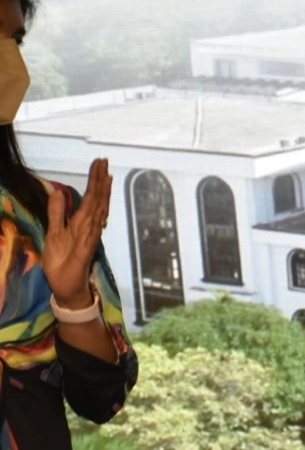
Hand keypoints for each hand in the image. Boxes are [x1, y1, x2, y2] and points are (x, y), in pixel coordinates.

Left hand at [45, 158, 111, 308]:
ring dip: (102, 194)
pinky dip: (98, 218)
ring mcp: (89, 238)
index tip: (98, 164)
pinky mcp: (86, 249)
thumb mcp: (53, 233)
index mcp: (80, 223)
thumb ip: (57, 214)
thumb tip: (59, 192)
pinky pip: (93, 231)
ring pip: (97, 212)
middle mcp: (88, 228)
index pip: (89, 198)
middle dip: (99, 181)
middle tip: (104, 161)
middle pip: (96, 200)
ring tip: (106, 176)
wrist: (66, 288)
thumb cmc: (61, 263)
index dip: (94, 181)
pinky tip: (101, 205)